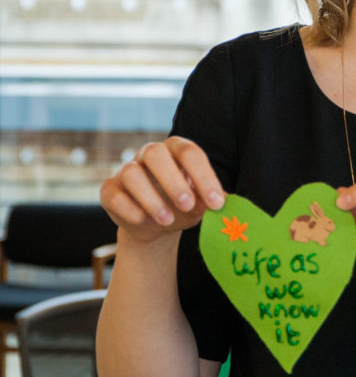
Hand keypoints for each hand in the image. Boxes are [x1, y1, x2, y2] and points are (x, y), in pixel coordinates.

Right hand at [99, 136, 225, 241]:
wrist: (156, 226)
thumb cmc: (183, 207)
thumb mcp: (201, 204)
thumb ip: (210, 200)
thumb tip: (224, 202)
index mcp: (177, 150)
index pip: (190, 153)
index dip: (204, 177)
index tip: (217, 203)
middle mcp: (150, 154)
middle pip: (156, 153)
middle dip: (173, 181)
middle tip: (187, 205)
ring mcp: (127, 170)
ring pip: (132, 173)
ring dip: (151, 199)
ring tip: (168, 220)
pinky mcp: (110, 189)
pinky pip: (113, 194)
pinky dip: (129, 209)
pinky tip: (144, 221)